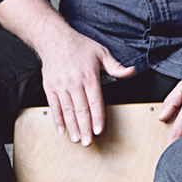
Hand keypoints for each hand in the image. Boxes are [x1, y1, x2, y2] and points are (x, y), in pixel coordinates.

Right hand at [37, 30, 134, 144]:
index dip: (98, 117)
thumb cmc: (80, 46)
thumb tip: (131, 71)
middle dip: (85, 128)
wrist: (54, 39)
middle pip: (81, 110)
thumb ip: (116, 66)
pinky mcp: (50, 88)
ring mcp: (60, 86)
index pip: (95, 101)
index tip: (99, 130)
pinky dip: (57, 120)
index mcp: (89, 76)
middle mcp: (74, 83)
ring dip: (72, 127)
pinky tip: (62, 130)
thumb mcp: (101, 53)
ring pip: (67, 111)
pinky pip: (54, 106)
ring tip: (77, 139)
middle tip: (88, 142)